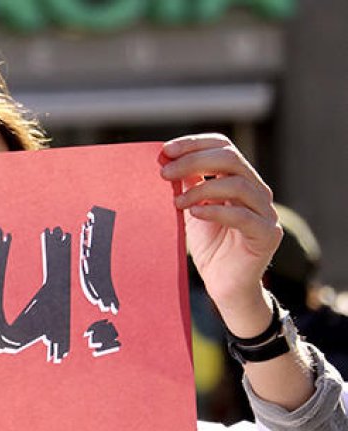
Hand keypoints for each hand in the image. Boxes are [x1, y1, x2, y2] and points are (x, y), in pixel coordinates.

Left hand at [161, 134, 279, 336]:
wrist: (225, 286)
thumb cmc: (210, 248)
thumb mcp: (192, 210)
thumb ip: (186, 186)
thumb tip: (165, 160)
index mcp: (240, 180)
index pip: (223, 147)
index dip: (195, 144)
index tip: (165, 150)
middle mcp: (257, 191)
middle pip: (230, 159)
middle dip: (193, 161)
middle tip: (164, 172)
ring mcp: (266, 212)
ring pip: (238, 184)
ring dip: (201, 188)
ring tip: (176, 201)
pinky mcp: (267, 234)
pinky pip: (243, 216)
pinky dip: (216, 211)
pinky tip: (193, 213)